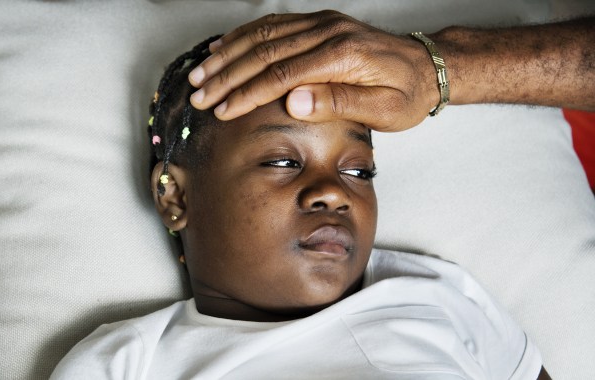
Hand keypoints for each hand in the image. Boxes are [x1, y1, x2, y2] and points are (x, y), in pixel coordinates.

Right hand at [188, 10, 438, 131]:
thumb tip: (293, 102)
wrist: (428, 67)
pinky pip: (274, 25)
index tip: (222, 111)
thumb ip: (338, 104)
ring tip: (200, 74)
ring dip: (228, 55)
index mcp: (342, 56)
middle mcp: (328, 32)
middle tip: (199, 95)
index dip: (247, 94)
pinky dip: (244, 37)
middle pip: (264, 53)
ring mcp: (322, 23)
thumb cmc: (406, 94)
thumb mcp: (382, 110)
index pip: (281, 75)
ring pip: (263, 36)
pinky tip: (223, 48)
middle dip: (227, 76)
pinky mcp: (319, 23)